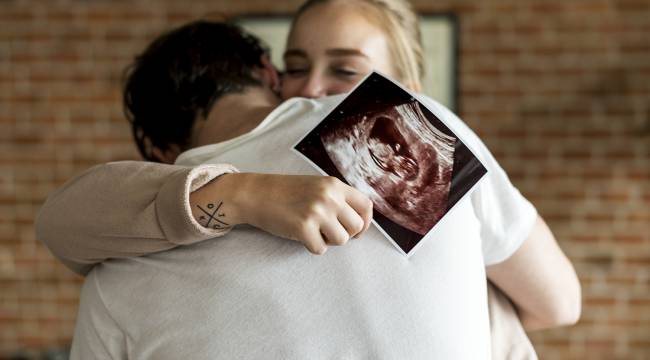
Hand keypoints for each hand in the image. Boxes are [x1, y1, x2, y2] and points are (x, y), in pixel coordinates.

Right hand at [190, 173, 372, 254]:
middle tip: (328, 231)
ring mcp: (316, 212)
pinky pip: (320, 249)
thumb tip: (360, 222)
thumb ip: (337, 199)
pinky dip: (311, 246)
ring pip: (341, 240)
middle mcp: (329, 197)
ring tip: (313, 231)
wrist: (256, 194)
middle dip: (345, 234)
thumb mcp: (316, 186)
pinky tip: (301, 235)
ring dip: (328, 241)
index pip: (366, 206)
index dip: (365, 222)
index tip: (356, 230)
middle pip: (356, 227)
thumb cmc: (286, 193)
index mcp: (334, 185)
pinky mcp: (303, 228)